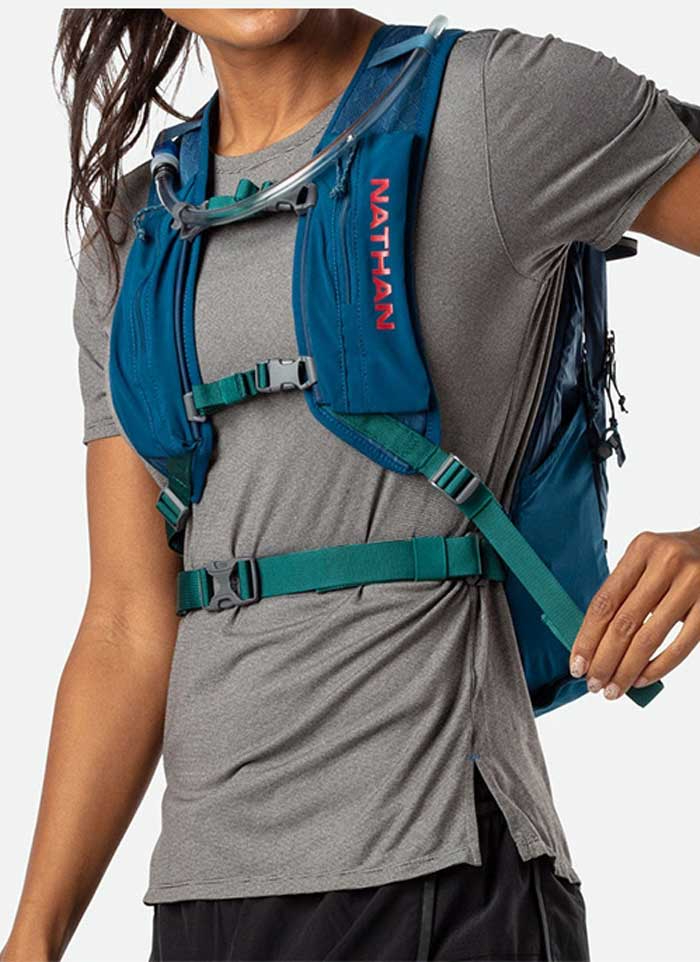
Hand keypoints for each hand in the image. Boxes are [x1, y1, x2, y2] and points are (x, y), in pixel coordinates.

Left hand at [569, 528, 699, 698]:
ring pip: (649, 637)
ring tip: (614, 689)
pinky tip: (642, 680)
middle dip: (604, 660)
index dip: (587, 637)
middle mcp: (666, 562)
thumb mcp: (646, 561)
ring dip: (627, 670)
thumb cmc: (673, 561)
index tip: (576, 665)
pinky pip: (681, 645)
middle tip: (594, 684)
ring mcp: (692, 583)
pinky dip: (658, 667)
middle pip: (624, 622)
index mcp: (641, 548)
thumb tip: (592, 642)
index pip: (605, 601)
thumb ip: (623, 592)